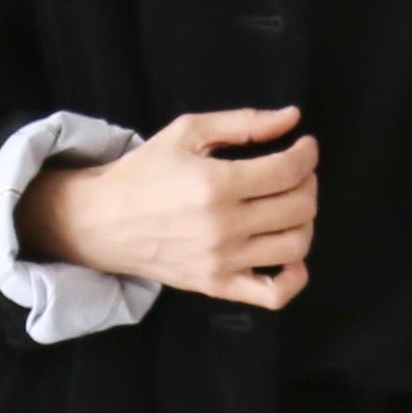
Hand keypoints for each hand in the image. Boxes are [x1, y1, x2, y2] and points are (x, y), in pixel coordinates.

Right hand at [15, 105, 316, 308]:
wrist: (103, 222)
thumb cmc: (145, 173)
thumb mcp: (188, 132)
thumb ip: (243, 123)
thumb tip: (292, 117)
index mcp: (216, 184)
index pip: (289, 171)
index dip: (307, 155)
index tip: (304, 146)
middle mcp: (223, 226)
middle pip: (299, 207)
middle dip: (308, 183)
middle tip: (295, 173)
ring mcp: (223, 261)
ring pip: (296, 246)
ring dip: (305, 222)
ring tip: (289, 207)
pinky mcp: (218, 286)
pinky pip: (274, 295)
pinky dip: (295, 277)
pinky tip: (288, 256)